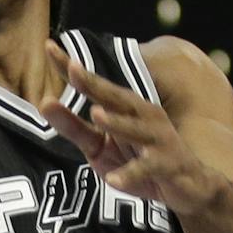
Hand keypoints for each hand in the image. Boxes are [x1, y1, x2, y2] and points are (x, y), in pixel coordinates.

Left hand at [40, 42, 222, 214]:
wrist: (188, 186)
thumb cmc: (138, 159)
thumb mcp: (98, 146)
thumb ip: (73, 126)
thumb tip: (43, 102)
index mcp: (125, 107)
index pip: (95, 84)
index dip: (71, 68)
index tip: (48, 46)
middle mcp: (143, 116)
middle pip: (117, 98)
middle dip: (95, 84)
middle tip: (72, 68)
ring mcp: (157, 140)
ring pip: (135, 130)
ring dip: (117, 122)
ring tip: (96, 115)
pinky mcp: (167, 165)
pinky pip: (146, 169)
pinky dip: (130, 174)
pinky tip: (113, 179)